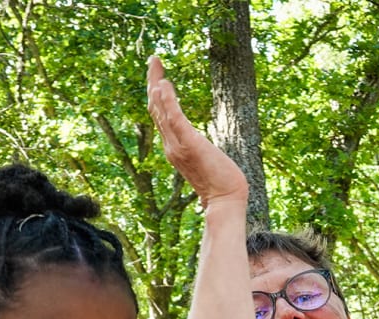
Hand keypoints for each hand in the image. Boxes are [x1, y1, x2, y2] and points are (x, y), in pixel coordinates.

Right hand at [147, 56, 249, 208]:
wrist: (225, 200)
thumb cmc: (220, 182)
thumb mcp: (204, 159)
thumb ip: (195, 147)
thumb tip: (197, 142)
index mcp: (174, 147)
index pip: (161, 116)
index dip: (157, 95)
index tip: (158, 75)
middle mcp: (171, 144)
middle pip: (156, 108)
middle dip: (153, 81)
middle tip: (154, 59)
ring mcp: (178, 145)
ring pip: (161, 111)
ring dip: (157, 85)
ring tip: (156, 65)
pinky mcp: (189, 144)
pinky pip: (175, 119)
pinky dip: (168, 101)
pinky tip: (165, 85)